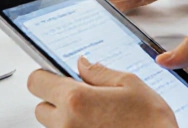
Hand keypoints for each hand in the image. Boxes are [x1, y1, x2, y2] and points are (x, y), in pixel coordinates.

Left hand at [26, 57, 177, 127]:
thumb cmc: (151, 123)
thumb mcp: (130, 84)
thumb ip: (100, 72)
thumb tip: (82, 64)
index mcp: (76, 99)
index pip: (36, 81)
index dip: (46, 75)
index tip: (56, 75)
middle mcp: (67, 124)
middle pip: (41, 107)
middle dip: (56, 100)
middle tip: (83, 97)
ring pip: (54, 126)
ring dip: (67, 118)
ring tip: (97, 115)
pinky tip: (100, 127)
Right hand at [157, 34, 187, 127]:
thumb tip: (164, 58)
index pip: (167, 69)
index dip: (152, 71)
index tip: (136, 72)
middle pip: (168, 97)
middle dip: (158, 99)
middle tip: (150, 100)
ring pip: (178, 117)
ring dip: (172, 117)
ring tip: (165, 118)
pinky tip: (184, 125)